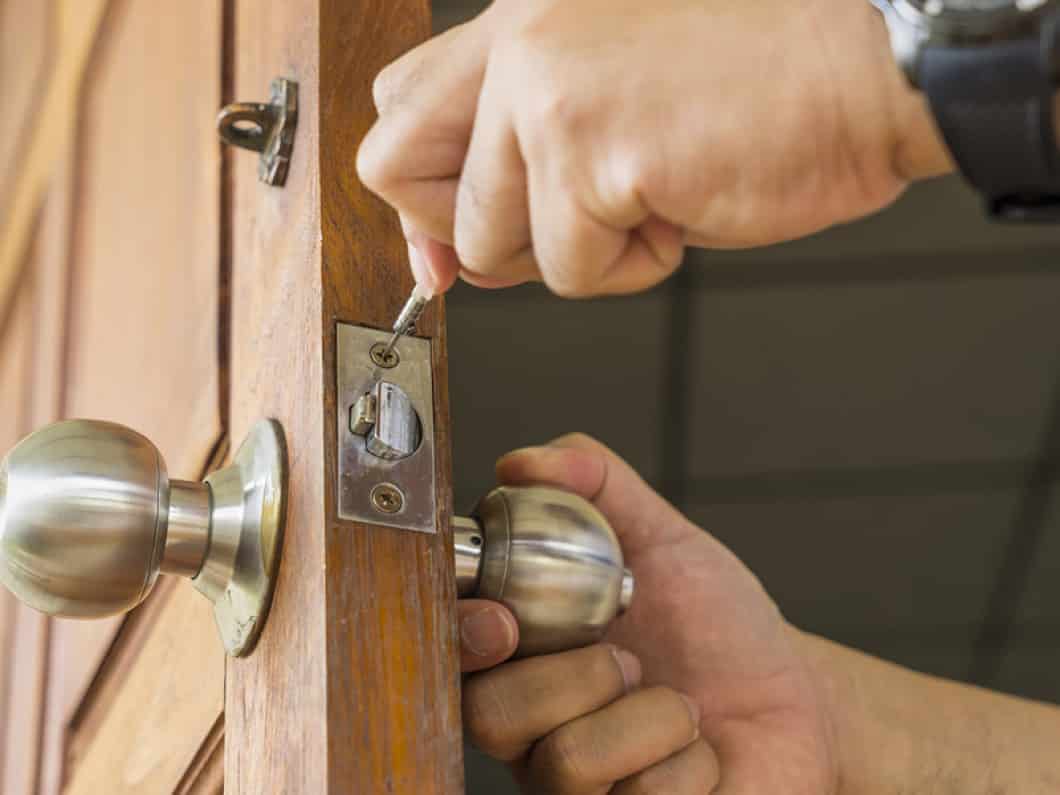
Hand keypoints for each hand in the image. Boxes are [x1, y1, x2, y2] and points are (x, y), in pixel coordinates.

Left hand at [358, 0, 950, 297]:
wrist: (872, 64)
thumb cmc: (765, 78)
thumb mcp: (615, 90)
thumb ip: (525, 151)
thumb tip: (453, 254)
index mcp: (524, 19)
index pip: (401, 104)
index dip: (420, 188)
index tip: (452, 239)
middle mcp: (520, 41)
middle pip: (395, 169)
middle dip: (464, 230)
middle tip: (551, 225)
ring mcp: (548, 92)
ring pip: (488, 241)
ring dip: (572, 251)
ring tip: (652, 197)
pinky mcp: (592, 150)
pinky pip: (566, 270)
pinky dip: (629, 266)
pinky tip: (684, 203)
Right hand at [457, 434, 839, 792]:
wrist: (797, 699)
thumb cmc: (718, 624)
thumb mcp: (664, 538)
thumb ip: (596, 484)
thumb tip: (520, 463)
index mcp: (526, 659)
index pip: (453, 654)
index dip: (466, 637)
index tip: (505, 619)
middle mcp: (535, 732)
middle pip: (490, 716)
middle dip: (579, 675)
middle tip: (631, 659)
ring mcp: (577, 792)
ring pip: (566, 763)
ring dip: (649, 718)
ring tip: (678, 706)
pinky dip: (689, 763)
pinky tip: (700, 754)